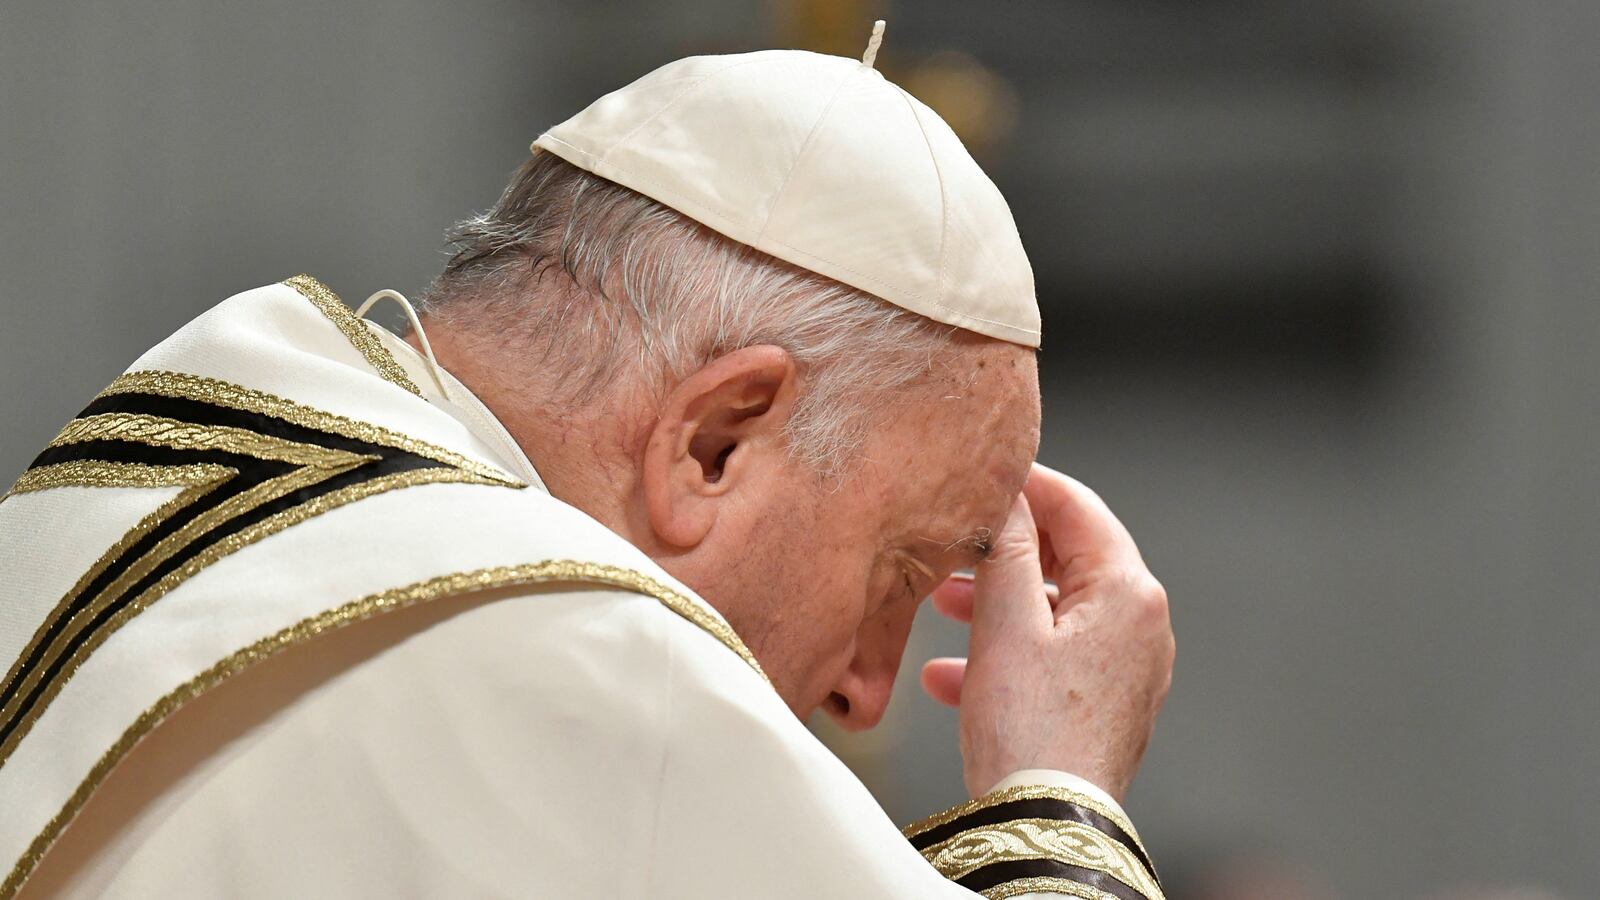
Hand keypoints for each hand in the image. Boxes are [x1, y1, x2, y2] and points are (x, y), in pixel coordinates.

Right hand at [920, 463, 1174, 800]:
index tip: (983, 474)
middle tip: (953, 546)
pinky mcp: (1106, 704)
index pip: (1079, 507)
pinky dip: (1006, 654)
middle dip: (1004, 553)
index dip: (1027, 485)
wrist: (1047, 824)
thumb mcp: (1006, 621)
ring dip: (996, 606)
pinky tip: (948, 676)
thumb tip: (1008, 493)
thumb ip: (1007, 547)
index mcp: (1130, 592)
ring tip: (940, 609)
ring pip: (1055, 612)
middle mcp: (1142, 625)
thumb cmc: (1031, 728)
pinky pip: (1054, 659)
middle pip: (1069, 560)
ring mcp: (1128, 669)